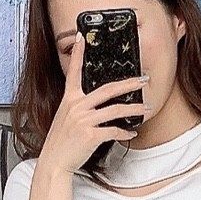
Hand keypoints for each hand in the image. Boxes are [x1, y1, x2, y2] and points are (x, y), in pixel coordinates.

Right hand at [40, 47, 147, 176]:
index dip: (78, 54)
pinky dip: (126, 132)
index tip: (81, 37)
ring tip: (146, 108)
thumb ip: (79, 108)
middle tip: (143, 80)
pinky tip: (132, 133)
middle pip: (107, 89)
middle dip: (129, 83)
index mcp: (69, 100)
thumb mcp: (65, 119)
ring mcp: (84, 120)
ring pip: (115, 109)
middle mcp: (76, 107)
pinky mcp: (91, 135)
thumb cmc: (61, 142)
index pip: (74, 72)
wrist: (54, 162)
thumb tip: (97, 104)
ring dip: (134, 108)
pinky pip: (114, 130)